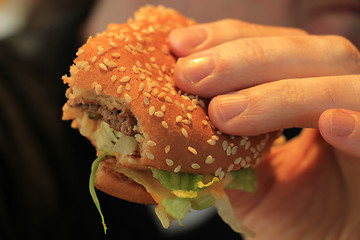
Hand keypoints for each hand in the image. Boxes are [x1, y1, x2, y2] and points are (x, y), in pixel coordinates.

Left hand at [170, 19, 359, 238]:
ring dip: (279, 94)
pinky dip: (359, 126)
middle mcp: (339, 93)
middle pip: (303, 53)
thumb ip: (220, 153)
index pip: (271, 47)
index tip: (179, 47)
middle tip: (190, 75)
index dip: (226, 40)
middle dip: (241, 60)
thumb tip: (174, 125)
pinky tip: (330, 124)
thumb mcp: (248, 180)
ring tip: (225, 113)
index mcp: (307, 90)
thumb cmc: (295, 213)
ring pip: (339, 83)